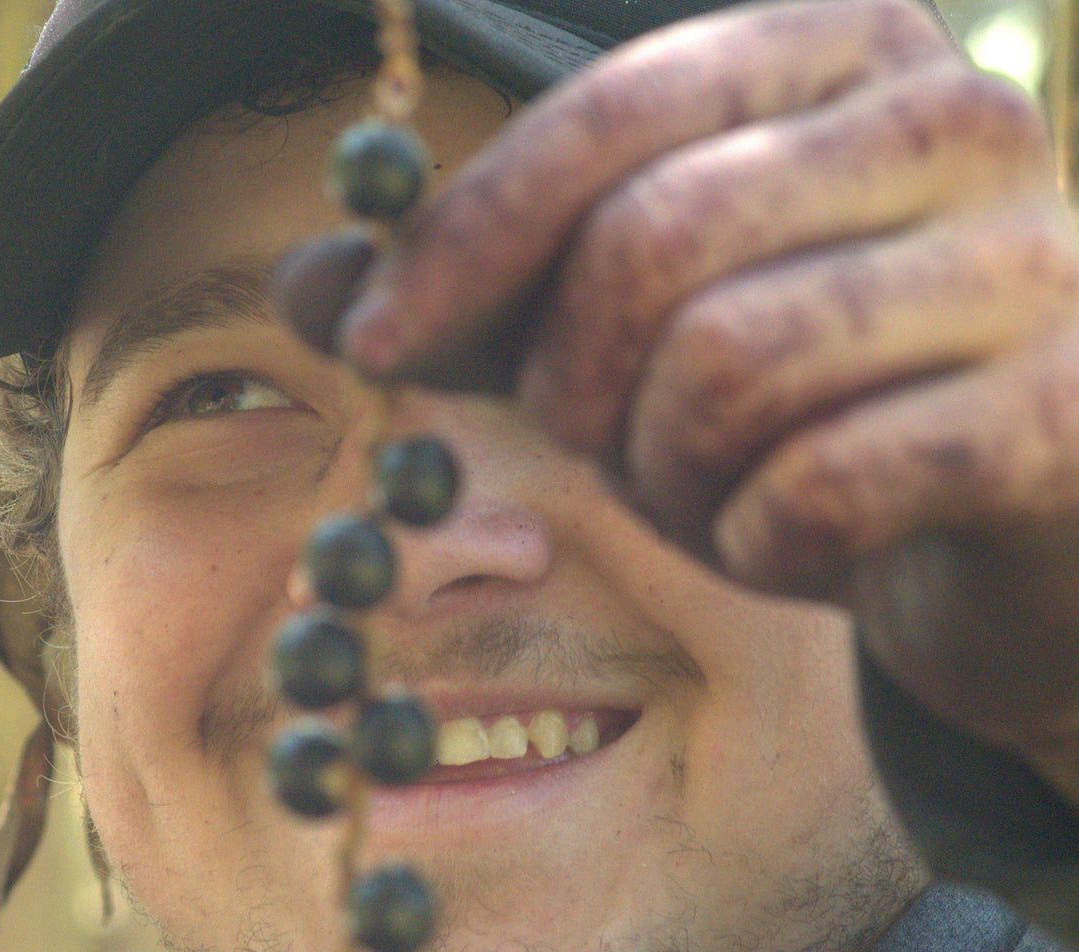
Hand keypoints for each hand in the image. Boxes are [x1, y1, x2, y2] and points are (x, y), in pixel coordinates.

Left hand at [280, 0, 1078, 781]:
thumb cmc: (798, 397)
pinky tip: (788, 543)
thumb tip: (303, 287)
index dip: (462, 241)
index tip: (372, 344)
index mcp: (837, 52)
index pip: (602, 118)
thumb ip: (475, 292)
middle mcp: (954, 117)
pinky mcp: (1061, 412)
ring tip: (707, 485)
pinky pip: (817, 488)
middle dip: (573, 382)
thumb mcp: (616, 323)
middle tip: (593, 442)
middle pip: (648, 244)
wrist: (1003, 519)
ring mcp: (1032, 260)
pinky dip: (756, 544)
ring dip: (666, 471)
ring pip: (725, 369)